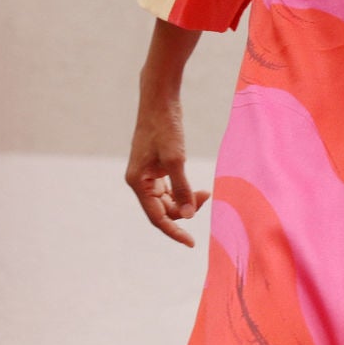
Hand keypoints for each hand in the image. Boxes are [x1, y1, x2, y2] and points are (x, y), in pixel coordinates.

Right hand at [126, 90, 200, 243]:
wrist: (159, 101)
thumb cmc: (165, 127)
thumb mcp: (176, 159)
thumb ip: (182, 189)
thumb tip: (188, 214)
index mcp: (137, 182)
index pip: (156, 217)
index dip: (174, 231)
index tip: (191, 243)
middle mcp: (139, 181)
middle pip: (162, 210)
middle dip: (184, 209)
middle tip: (206, 197)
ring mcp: (146, 175)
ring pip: (166, 201)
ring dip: (185, 200)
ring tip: (205, 192)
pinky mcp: (154, 168)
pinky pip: (168, 190)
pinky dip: (182, 191)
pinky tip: (195, 188)